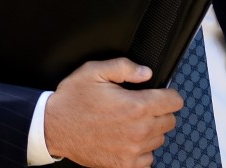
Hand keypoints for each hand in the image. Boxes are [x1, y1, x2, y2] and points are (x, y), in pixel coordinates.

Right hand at [44, 58, 182, 167]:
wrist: (52, 127)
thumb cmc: (72, 100)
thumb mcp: (93, 71)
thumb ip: (123, 67)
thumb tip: (146, 72)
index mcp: (135, 106)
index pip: (174, 102)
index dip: (167, 94)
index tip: (159, 93)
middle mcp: (139, 130)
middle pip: (170, 121)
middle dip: (158, 111)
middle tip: (137, 106)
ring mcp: (133, 151)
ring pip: (159, 139)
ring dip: (150, 130)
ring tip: (128, 122)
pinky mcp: (125, 164)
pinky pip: (148, 158)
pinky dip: (140, 149)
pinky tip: (124, 139)